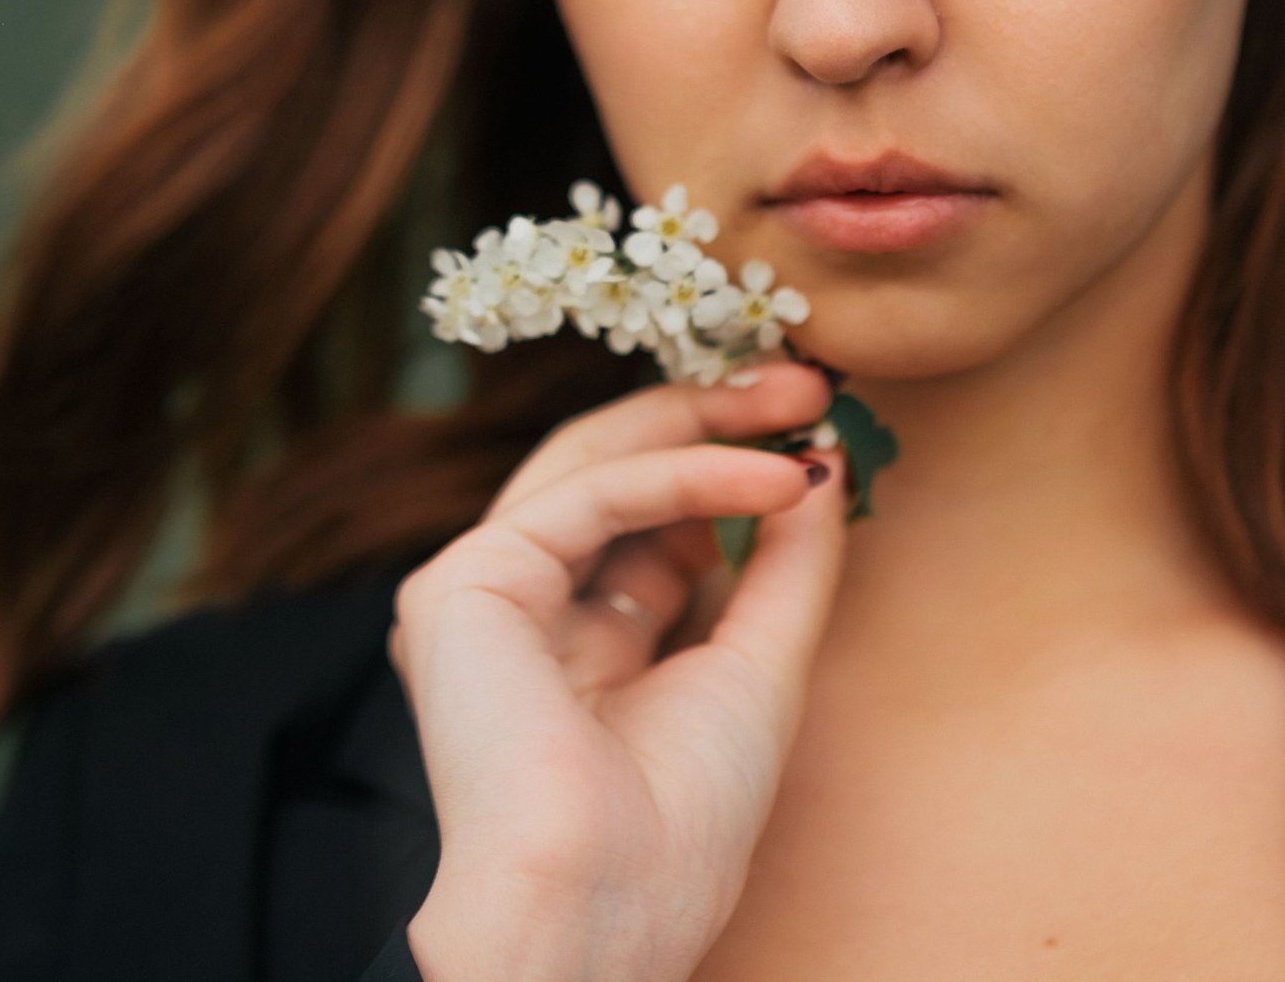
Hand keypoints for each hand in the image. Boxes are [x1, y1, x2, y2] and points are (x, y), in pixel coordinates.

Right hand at [391, 364, 844, 981]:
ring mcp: (484, 593)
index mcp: (575, 642)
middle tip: (808, 379)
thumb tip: (819, 461)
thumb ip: (786, 564)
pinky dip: (690, 471)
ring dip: (704, 417)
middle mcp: (521, 609)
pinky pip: (594, 493)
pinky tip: (771, 477)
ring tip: (800, 401)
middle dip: (715, 414)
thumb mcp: (759, 665)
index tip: (813, 420)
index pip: (649, 515)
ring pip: (594, 458)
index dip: (728, 460)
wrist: (608, 904)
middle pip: (615, 467)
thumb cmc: (678, 826)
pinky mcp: (464, 585)